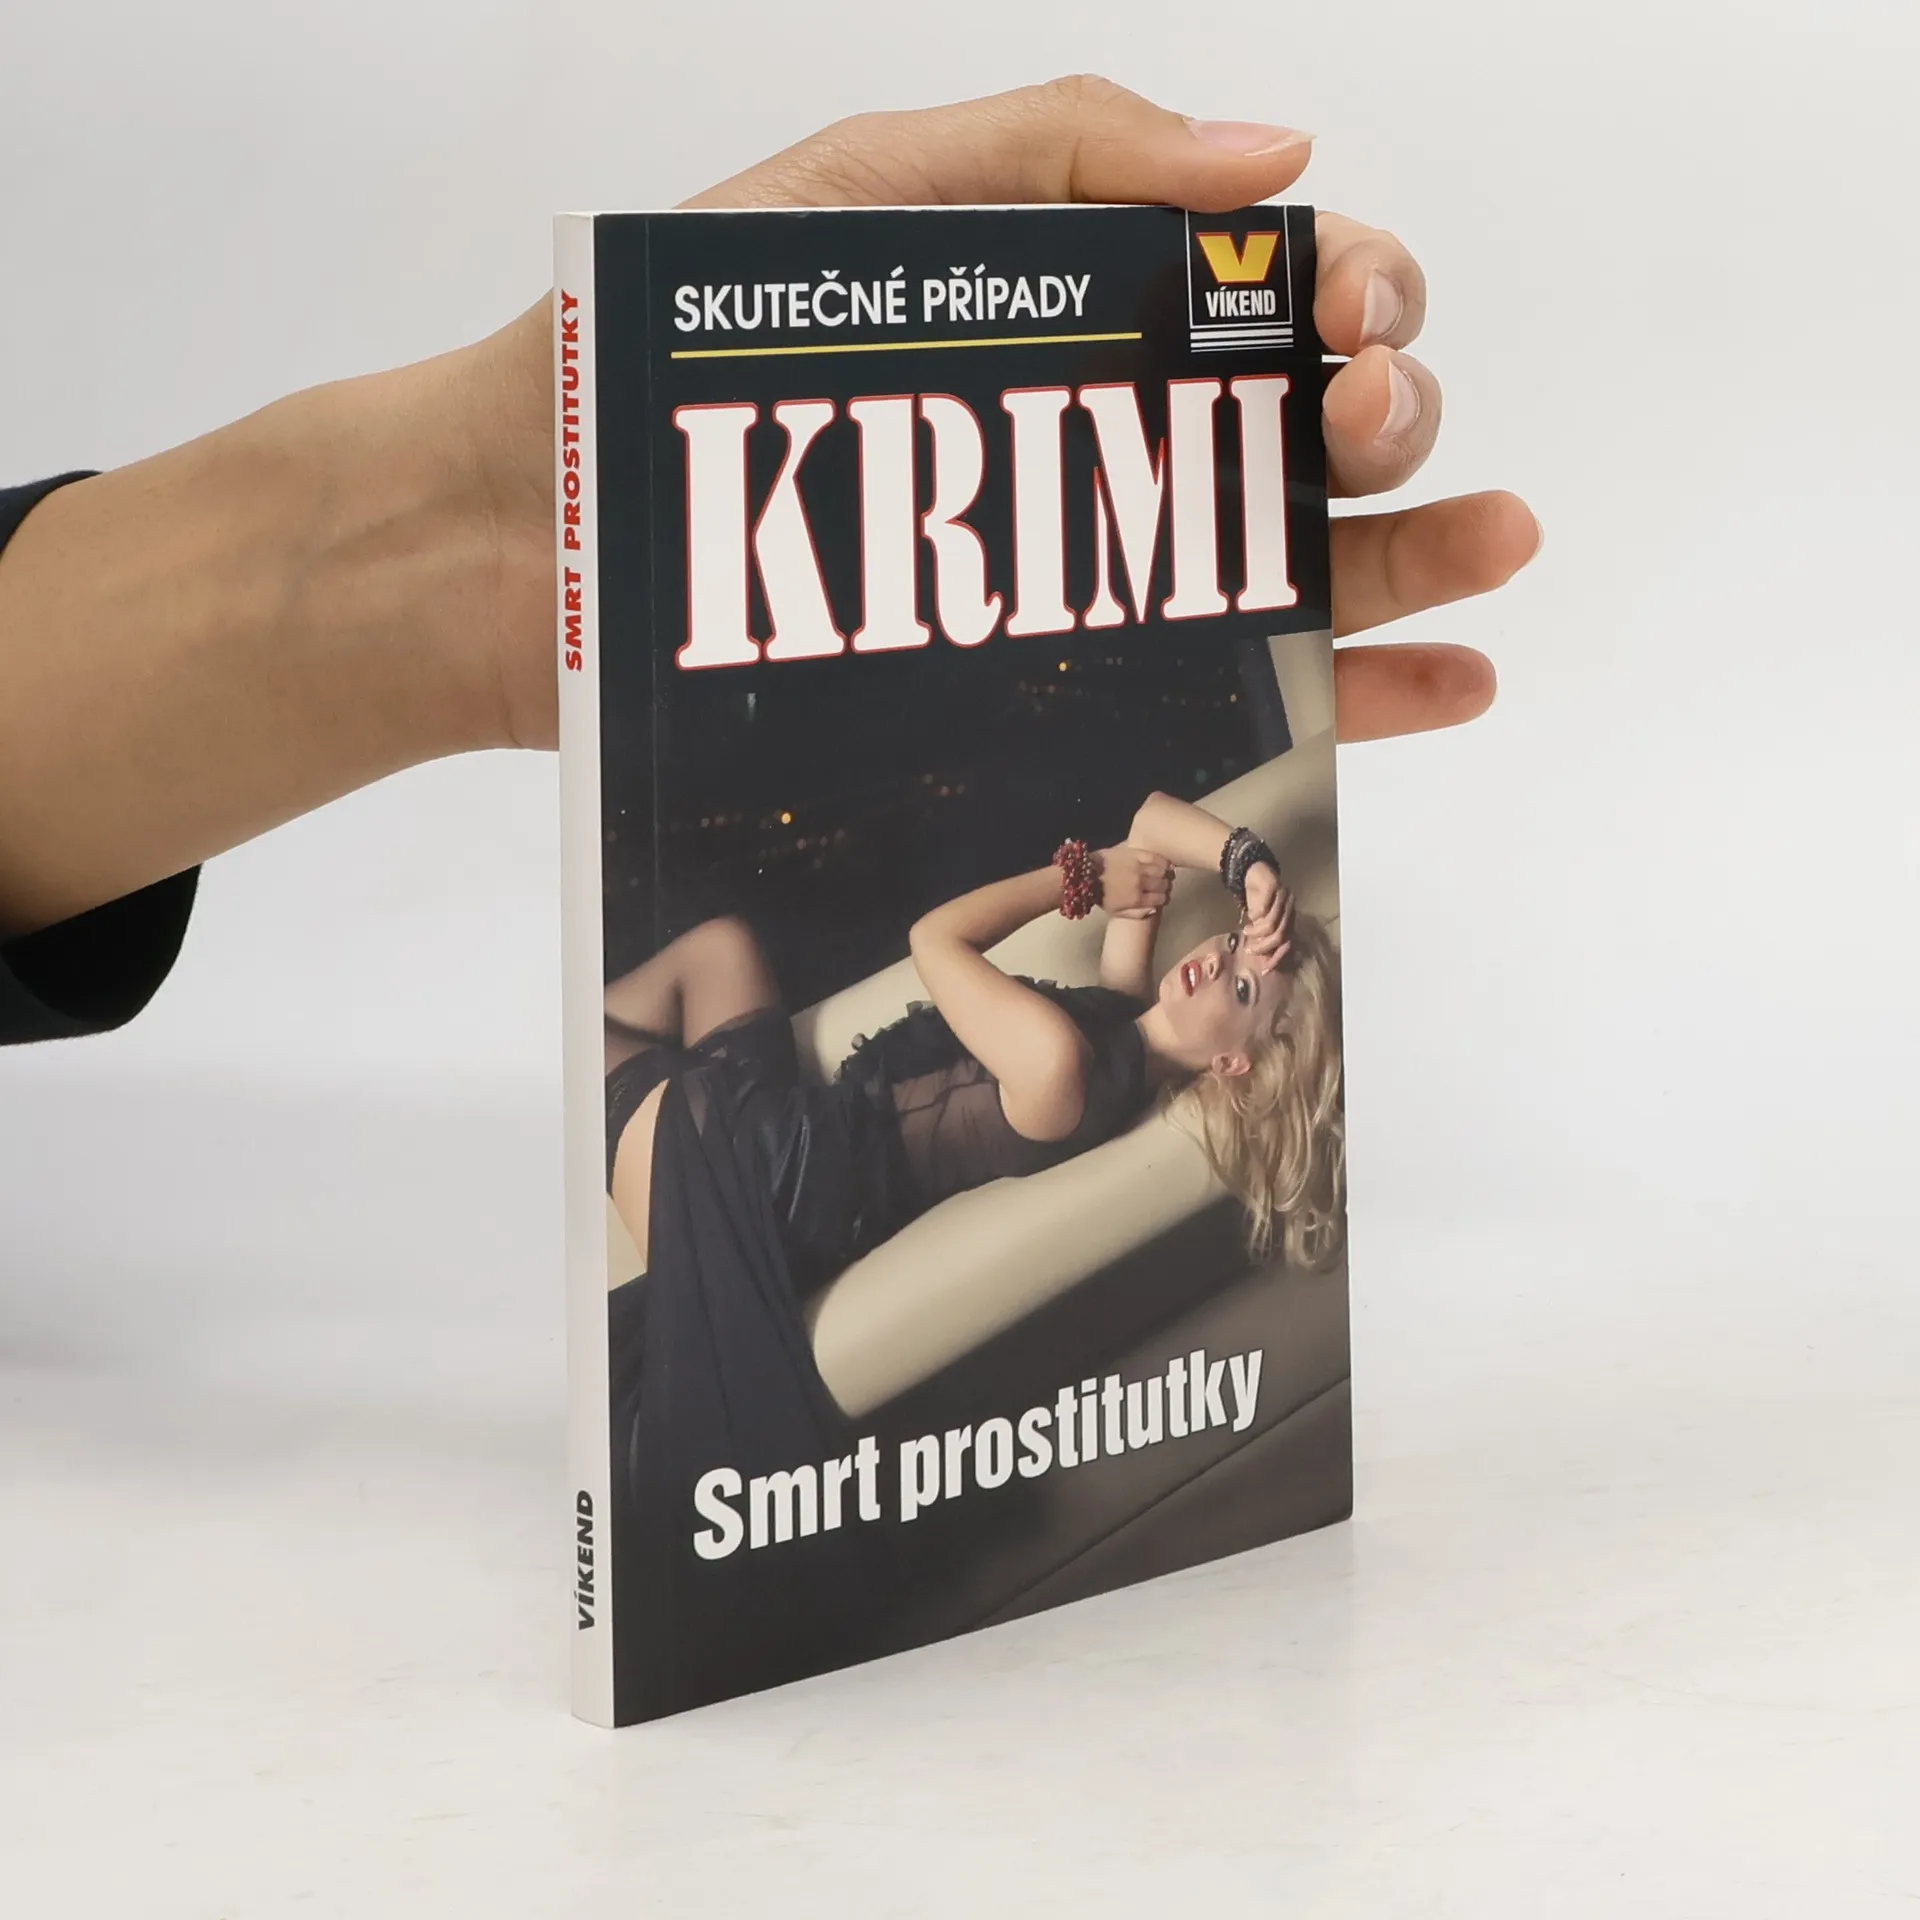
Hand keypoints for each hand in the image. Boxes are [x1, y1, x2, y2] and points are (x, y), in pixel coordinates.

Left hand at [466, 75, 1538, 753]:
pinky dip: (1358, 692)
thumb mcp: (867, 198)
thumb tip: (1272, 153)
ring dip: (1419, 547)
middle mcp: (1104, 449)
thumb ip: (1060, 151)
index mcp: (1079, 313)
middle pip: (1300, 427)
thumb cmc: (678, 358)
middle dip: (1379, 406)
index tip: (1350, 306)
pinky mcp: (1064, 697)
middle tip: (1364, 416)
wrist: (537, 543)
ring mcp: (1091, 582)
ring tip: (1495, 536)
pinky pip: (1236, 693)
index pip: (1261, 293)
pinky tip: (1452, 677)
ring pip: (1297, 563)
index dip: (1342, 286)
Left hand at [1096, 844, 1172, 918]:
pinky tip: (1161, 863)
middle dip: (1166, 887)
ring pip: (1162, 870)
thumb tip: (1155, 909)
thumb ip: (1136, 914)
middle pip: (1164, 885)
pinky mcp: (1134, 854)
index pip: (1161, 899)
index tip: (1162, 896)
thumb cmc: (1100, 895)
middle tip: (1163, 885)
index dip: (1164, 898)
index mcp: (1136, 899)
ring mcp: (1138, 867)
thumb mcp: (1115, 912)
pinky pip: (1155, 856)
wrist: (1085, 874)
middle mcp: (1140, 883)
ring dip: (1166, 873)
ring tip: (1164, 874)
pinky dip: (1162, 861)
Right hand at [1240, 861, 1293, 971]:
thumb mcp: (1261, 922)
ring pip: (1273, 924)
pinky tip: (1248, 917)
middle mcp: (1291, 908)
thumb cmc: (1258, 900)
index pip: (1289, 943)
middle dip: (1264, 946)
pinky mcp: (1274, 887)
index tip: (1265, 969)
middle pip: (1281, 935)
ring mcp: (1284, 897)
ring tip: (1246, 931)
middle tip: (1249, 949)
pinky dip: (1255, 916)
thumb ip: (1264, 937)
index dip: (1278, 957)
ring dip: (1257, 932)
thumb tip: (1262, 961)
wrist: (1254, 872)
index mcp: (1290, 919)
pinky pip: (1264, 908)